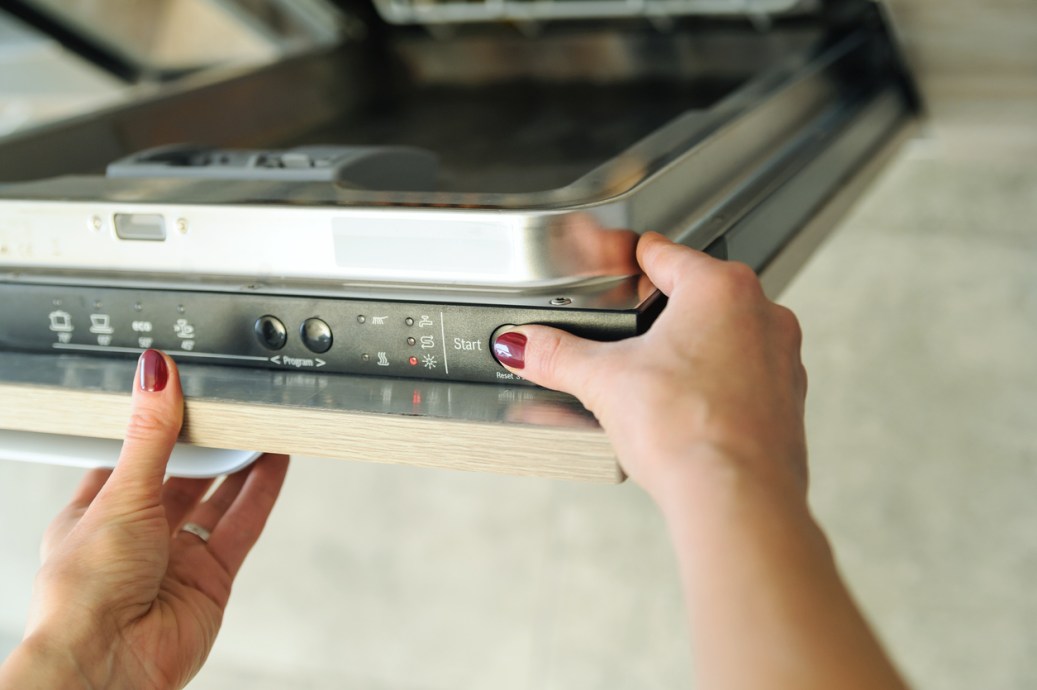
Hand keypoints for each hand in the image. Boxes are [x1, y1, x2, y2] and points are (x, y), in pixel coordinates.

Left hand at [0, 350, 288, 689]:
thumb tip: (155, 375)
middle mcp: (137, 537)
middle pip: (180, 477)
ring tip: (261, 425)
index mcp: (95, 515)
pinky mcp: (212, 577)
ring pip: (216, 499)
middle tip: (229, 406)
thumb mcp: (120, 494)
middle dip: (205, 444)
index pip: (130, 459)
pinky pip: (242, 524)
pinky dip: (262, 492)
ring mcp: (176, 558)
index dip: (157, 428)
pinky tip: (275, 462)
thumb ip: (150, 434)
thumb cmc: (86, 594)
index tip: (182, 394)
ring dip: (239, 463)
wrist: (111, 664)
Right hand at [493, 235, 908, 689]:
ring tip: (653, 376)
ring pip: (728, 334)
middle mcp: (763, 315)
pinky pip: (747, 375)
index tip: (618, 267)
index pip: (664, 253)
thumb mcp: (603, 382)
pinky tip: (687, 408)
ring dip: (694, 347)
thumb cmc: (689, 432)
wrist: (737, 499)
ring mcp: (782, 359)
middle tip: (625, 332)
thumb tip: (525, 344)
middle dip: (660, 310)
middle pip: (698, 292)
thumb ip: (557, 354)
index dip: (630, 261)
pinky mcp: (787, 401)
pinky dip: (718, 383)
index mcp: (721, 289)